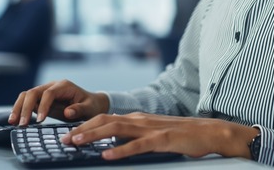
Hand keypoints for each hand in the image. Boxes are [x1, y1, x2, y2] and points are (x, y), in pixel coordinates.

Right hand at [8, 80, 109, 125]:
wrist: (91, 103)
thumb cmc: (91, 106)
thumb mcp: (89, 108)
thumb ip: (79, 109)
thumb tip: (68, 112)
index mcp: (64, 86)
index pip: (49, 93)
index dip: (43, 106)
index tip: (40, 121)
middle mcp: (52, 86)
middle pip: (33, 92)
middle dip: (26, 107)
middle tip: (22, 124)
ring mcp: (45, 91)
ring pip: (27, 95)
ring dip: (18, 108)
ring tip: (13, 122)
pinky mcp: (40, 99)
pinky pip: (27, 101)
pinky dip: (20, 110)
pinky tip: (15, 120)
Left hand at [60, 112, 257, 159]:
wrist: (210, 131)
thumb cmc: (182, 136)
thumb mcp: (153, 134)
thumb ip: (134, 137)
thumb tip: (114, 145)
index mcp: (137, 119)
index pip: (105, 119)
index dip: (85, 125)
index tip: (67, 134)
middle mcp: (140, 120)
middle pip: (105, 121)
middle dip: (82, 129)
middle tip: (63, 139)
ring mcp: (150, 129)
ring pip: (116, 130)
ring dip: (94, 136)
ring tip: (76, 143)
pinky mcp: (162, 139)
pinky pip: (137, 145)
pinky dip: (120, 150)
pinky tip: (107, 156)